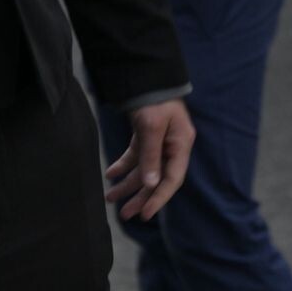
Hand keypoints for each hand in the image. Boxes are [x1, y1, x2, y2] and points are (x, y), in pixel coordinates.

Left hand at [106, 98, 194, 220]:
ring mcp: (159, 141)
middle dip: (140, 196)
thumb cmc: (154, 100)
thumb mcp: (151, 127)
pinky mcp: (146, 135)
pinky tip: (110, 175)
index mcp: (181, 145)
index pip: (172, 179)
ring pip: (144, 170)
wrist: (146, 75)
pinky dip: (123, 166)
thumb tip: (151, 184)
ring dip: (128, 184)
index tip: (144, 215)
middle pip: (157, 179)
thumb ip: (151, 156)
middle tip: (124, 214)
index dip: (159, 199)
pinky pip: (136, 157)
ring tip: (110, 198)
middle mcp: (172, 146)